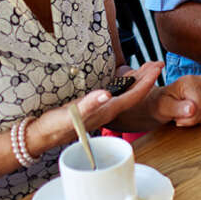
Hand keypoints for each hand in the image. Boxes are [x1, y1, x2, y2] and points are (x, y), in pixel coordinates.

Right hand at [39, 62, 162, 144]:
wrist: (42, 136)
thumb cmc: (55, 126)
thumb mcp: (71, 114)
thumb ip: (89, 105)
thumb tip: (108, 94)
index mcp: (108, 111)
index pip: (135, 96)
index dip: (148, 82)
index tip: (159, 68)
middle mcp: (109, 111)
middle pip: (135, 94)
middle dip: (148, 78)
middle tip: (159, 63)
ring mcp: (103, 110)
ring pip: (127, 94)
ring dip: (139, 81)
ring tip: (148, 68)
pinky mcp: (96, 108)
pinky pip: (117, 94)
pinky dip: (125, 84)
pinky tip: (126, 80)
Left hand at [150, 75, 200, 126]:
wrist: (162, 101)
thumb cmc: (160, 104)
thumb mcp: (163, 108)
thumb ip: (176, 108)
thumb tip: (192, 109)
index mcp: (189, 81)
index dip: (190, 119)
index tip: (177, 119)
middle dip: (194, 119)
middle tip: (180, 118)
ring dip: (199, 119)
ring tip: (186, 115)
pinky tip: (194, 114)